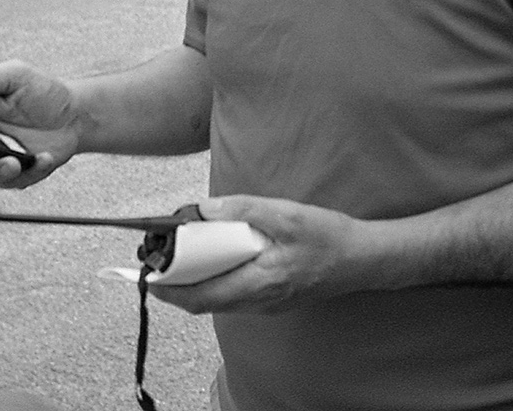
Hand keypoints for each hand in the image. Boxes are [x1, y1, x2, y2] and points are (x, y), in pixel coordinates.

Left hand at [145, 195, 373, 315]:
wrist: (363, 260)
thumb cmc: (329, 237)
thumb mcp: (287, 214)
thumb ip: (244, 209)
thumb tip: (204, 209)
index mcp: (261, 282)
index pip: (202, 296)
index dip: (170, 289)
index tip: (148, 274)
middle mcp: (260, 301)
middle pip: (204, 302)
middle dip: (176, 285)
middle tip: (158, 260)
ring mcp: (266, 304)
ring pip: (219, 299)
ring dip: (196, 281)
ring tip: (182, 254)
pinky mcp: (272, 298)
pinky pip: (234, 293)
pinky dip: (217, 278)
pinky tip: (217, 255)